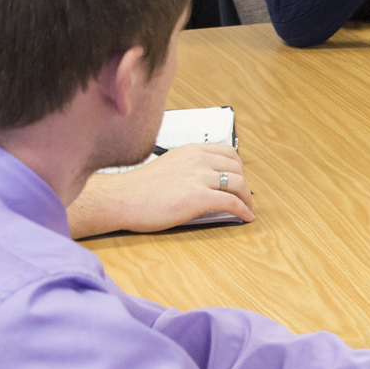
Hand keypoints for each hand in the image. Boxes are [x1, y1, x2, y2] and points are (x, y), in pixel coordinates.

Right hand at [69, 142, 253, 237]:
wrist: (122, 199)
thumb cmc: (139, 188)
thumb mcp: (169, 165)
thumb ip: (189, 167)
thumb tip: (206, 180)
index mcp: (191, 150)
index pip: (228, 153)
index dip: (239, 168)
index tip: (240, 179)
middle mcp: (198, 159)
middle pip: (237, 168)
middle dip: (245, 183)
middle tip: (245, 196)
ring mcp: (199, 177)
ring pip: (239, 184)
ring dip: (247, 199)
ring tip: (247, 209)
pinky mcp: (198, 197)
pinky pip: (231, 202)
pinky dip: (243, 210)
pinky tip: (245, 218)